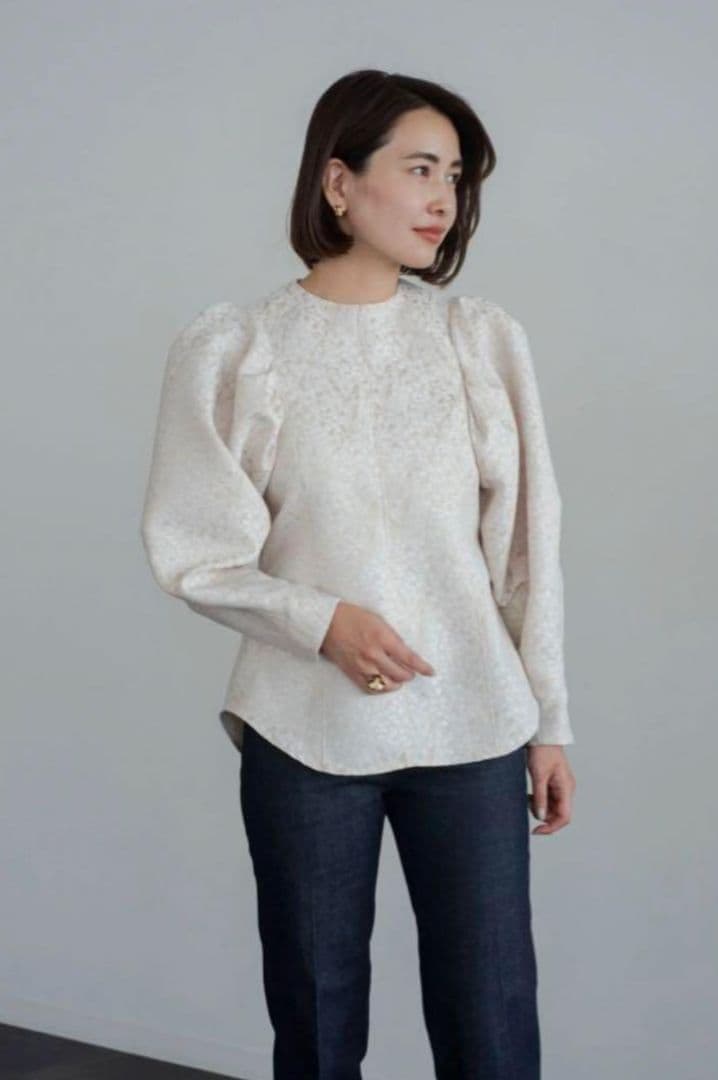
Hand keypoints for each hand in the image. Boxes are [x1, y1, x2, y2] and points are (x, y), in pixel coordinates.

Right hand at [320, 601, 435, 692]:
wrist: (325, 622)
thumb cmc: (352, 617)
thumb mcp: (378, 621)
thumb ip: (392, 637)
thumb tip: (403, 653)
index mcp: (382, 638)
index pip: (408, 658)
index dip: (422, 667)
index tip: (430, 672)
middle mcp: (373, 655)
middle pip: (400, 674)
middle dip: (409, 674)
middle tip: (411, 672)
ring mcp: (362, 666)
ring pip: (386, 684)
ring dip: (396, 683)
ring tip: (399, 678)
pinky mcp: (352, 673)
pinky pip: (370, 688)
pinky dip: (380, 688)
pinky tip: (384, 684)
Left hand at [526, 745, 575, 834]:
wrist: (542, 734)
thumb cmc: (542, 750)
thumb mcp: (538, 775)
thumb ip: (540, 797)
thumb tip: (541, 817)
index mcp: (567, 788)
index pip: (564, 817)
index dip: (551, 827)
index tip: (535, 830)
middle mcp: (566, 788)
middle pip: (558, 813)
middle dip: (543, 816)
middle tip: (527, 807)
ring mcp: (560, 785)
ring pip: (552, 806)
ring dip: (539, 807)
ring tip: (526, 798)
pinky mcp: (553, 782)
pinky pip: (547, 798)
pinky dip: (538, 800)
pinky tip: (528, 795)